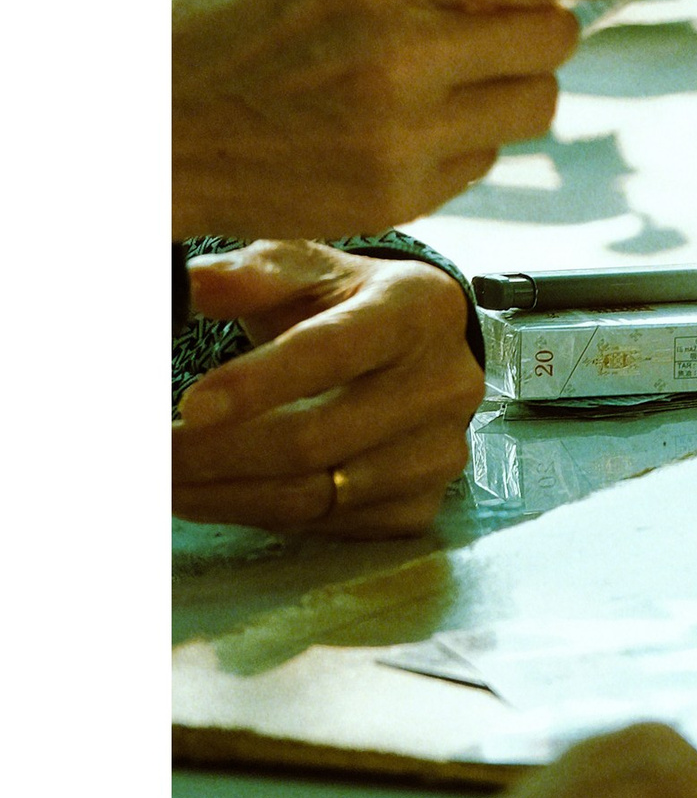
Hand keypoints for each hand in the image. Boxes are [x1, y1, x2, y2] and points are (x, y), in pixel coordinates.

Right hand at [172, 0, 666, 240]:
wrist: (156, 123)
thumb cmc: (249, 25)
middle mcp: (399, 45)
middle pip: (554, 38)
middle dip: (539, 30)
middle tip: (487, 27)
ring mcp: (400, 128)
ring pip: (537, 104)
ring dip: (511, 86)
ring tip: (436, 77)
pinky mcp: (398, 194)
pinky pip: (489, 158)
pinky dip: (465, 138)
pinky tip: (397, 126)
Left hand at [173, 240, 484, 536]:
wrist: (418, 350)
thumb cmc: (348, 302)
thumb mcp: (306, 270)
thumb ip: (254, 274)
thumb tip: (198, 283)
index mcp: (418, 309)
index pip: (333, 350)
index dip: (257, 383)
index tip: (187, 406)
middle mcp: (446, 385)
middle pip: (315, 438)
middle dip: (216, 453)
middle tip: (149, 454)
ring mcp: (440, 454)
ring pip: (314, 495)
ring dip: (224, 493)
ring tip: (163, 480)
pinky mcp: (420, 507)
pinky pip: (325, 527)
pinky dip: (258, 514)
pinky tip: (215, 494)